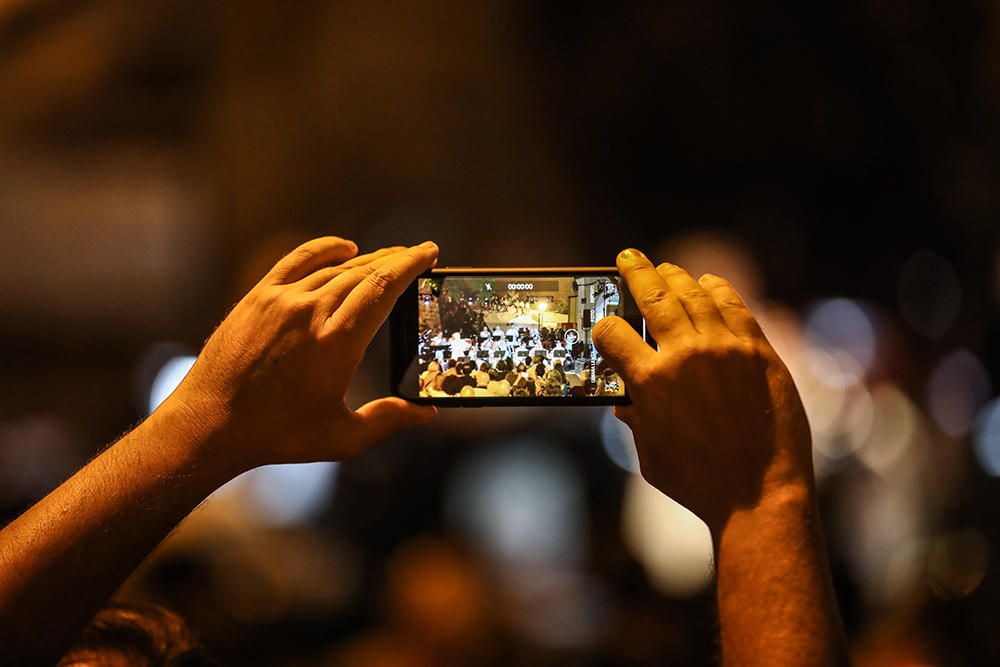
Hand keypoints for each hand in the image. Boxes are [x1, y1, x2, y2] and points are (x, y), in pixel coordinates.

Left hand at [165, 236, 439, 473]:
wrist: (210, 425)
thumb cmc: (279, 435)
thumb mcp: (343, 437)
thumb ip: (389, 420)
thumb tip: (427, 413)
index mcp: (338, 342)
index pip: (384, 287)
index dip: (411, 265)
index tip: (430, 252)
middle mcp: (311, 312)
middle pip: (365, 272)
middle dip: (397, 260)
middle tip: (419, 255)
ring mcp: (282, 301)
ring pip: (336, 268)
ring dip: (368, 260)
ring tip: (389, 259)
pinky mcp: (258, 298)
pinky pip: (298, 260)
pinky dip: (325, 248)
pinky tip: (345, 246)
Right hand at [592, 248, 812, 533]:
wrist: (760, 495)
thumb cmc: (699, 483)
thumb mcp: (649, 454)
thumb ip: (635, 420)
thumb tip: (625, 401)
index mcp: (650, 381)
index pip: (612, 333)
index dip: (602, 328)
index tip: (604, 328)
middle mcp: (685, 355)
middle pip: (653, 296)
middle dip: (636, 272)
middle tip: (628, 258)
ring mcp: (726, 348)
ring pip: (694, 293)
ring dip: (675, 276)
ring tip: (665, 267)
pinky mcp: (759, 351)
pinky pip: (734, 307)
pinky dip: (717, 290)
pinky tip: (707, 284)